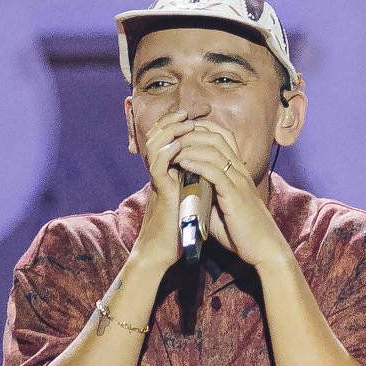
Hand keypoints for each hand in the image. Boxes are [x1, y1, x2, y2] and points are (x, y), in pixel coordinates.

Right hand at [131, 111, 199, 274]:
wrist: (163, 252)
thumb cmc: (177, 230)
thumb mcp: (190, 200)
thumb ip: (195, 185)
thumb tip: (211, 176)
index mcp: (168, 174)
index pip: (166, 141)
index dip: (176, 126)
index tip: (193, 116)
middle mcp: (160, 174)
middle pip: (157, 137)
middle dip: (171, 122)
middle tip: (186, 113)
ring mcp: (158, 182)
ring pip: (155, 147)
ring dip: (170, 132)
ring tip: (184, 123)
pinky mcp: (159, 193)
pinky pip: (158, 167)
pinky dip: (167, 153)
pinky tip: (178, 145)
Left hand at [170, 121, 287, 268]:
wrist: (263, 248)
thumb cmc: (241, 231)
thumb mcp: (220, 207)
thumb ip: (205, 194)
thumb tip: (185, 189)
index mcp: (238, 171)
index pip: (223, 136)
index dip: (201, 128)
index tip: (179, 132)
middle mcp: (240, 171)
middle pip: (216, 137)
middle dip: (191, 132)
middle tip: (171, 136)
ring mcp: (239, 181)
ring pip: (214, 151)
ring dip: (190, 146)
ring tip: (171, 148)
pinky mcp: (235, 195)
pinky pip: (215, 172)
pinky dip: (197, 164)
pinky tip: (182, 163)